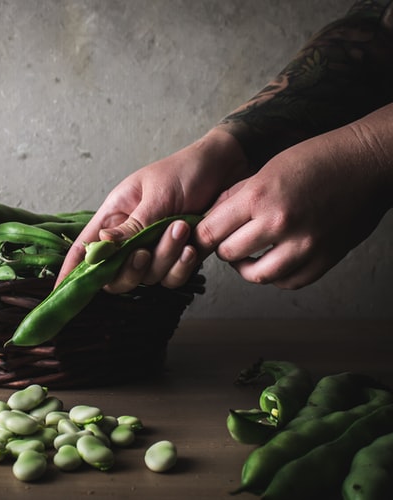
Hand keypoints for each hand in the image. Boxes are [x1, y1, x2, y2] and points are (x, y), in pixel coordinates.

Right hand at [56, 128, 248, 291]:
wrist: (227, 168)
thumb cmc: (185, 171)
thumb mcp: (156, 194)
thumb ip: (132, 225)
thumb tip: (99, 247)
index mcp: (115, 216)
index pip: (83, 247)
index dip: (71, 270)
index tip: (59, 293)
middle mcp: (130, 236)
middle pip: (113, 275)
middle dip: (129, 269)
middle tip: (144, 252)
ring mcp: (154, 249)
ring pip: (147, 277)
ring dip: (164, 258)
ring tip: (180, 228)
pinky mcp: (177, 257)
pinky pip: (172, 278)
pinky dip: (181, 267)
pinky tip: (191, 247)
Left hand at [195, 108, 392, 288]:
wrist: (367, 162)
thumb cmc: (315, 160)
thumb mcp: (266, 169)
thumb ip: (236, 198)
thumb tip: (209, 220)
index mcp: (259, 197)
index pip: (211, 231)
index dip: (202, 236)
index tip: (203, 236)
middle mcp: (279, 223)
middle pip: (229, 254)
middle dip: (223, 248)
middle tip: (227, 241)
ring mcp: (304, 245)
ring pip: (257, 275)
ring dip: (246, 267)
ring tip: (248, 256)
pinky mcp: (324, 258)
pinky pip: (288, 282)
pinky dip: (276, 276)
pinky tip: (274, 261)